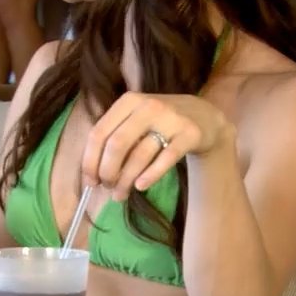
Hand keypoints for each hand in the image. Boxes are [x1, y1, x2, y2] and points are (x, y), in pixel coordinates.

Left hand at [82, 93, 232, 201]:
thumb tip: (92, 172)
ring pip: (139, 155)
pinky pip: (165, 159)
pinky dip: (150, 175)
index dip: (90, 160)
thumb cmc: (161, 122)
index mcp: (128, 101)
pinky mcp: (189, 134)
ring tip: (120, 195)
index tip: (89, 182)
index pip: (99, 132)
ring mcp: (170, 119)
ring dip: (126, 180)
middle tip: (107, 188)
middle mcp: (148, 106)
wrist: (205, 116)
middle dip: (107, 172)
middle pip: (116, 144)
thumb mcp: (136, 119)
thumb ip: (115, 137)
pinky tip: (140, 186)